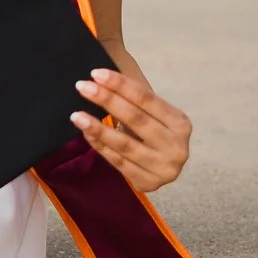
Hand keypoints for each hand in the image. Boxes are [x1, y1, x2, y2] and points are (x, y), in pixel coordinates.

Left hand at [71, 66, 191, 191]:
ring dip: (97, 127)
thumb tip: (100, 77)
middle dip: (107, 100)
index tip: (96, 73)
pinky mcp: (148, 183)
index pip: (147, 99)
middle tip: (82, 87)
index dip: (121, 84)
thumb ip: (133, 98)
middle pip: (136, 119)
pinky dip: (100, 145)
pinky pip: (118, 162)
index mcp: (180, 123)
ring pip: (124, 144)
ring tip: (76, 115)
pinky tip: (86, 132)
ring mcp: (164, 169)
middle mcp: (177, 147)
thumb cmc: (155, 131)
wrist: (165, 165)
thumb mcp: (153, 113)